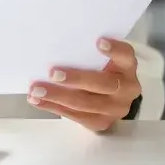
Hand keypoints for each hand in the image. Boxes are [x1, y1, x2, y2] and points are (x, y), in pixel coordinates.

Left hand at [27, 38, 141, 132]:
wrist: (116, 99)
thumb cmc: (104, 70)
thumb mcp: (106, 59)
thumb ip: (91, 54)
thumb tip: (58, 46)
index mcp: (128, 67)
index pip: (125, 56)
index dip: (114, 50)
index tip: (98, 41)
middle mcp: (127, 89)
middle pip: (102, 84)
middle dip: (76, 79)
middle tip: (53, 73)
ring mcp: (115, 109)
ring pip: (85, 104)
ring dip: (57, 96)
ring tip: (36, 90)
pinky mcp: (102, 123)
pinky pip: (75, 116)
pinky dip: (54, 107)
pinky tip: (38, 101)